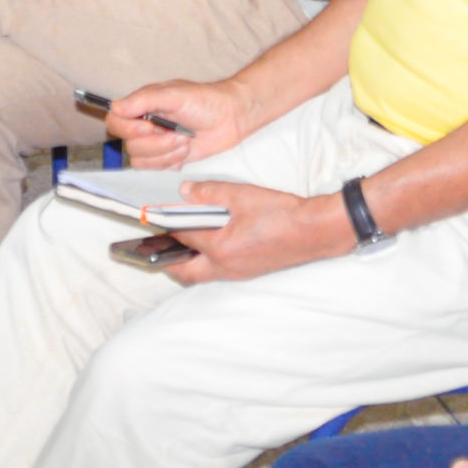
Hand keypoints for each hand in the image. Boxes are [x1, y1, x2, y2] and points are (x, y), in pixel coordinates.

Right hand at [107, 78, 250, 166]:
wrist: (231, 118)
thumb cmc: (205, 101)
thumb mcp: (174, 94)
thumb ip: (144, 100)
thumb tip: (116, 107)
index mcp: (142, 106)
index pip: (115, 121)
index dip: (130, 129)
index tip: (150, 126)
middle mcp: (144, 125)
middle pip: (129, 145)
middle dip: (157, 143)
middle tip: (179, 133)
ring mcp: (155, 144)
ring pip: (141, 161)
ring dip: (166, 154)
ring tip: (185, 141)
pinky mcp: (166, 159)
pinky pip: (155, 170)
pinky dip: (171, 162)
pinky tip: (185, 151)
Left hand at [162, 182, 346, 284]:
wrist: (314, 231)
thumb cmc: (280, 213)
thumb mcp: (241, 195)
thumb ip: (209, 193)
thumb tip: (184, 192)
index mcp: (219, 249)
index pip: (182, 238)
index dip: (166, 226)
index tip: (153, 217)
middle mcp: (225, 267)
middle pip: (185, 271)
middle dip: (167, 259)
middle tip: (157, 244)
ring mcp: (238, 273)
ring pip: (201, 274)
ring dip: (187, 262)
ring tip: (180, 242)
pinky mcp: (249, 271)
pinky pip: (217, 271)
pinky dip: (206, 261)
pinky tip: (211, 243)